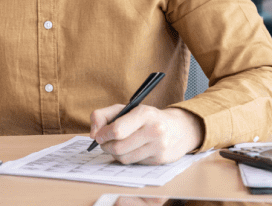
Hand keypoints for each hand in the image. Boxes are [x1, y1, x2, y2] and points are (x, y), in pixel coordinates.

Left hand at [88, 105, 203, 164]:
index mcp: (144, 114)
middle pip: (118, 147)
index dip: (103, 135)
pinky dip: (126, 157)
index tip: (98, 135)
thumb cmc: (146, 117)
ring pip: (124, 158)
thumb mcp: (126, 108)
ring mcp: (158, 147)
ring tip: (115, 145)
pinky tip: (129, 150)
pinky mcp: (159, 160)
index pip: (117, 130)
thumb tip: (93, 134)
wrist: (178, 129)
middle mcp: (154, 131)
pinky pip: (133, 163)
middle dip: (105, 146)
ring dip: (114, 153)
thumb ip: (103, 115)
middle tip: (103, 142)